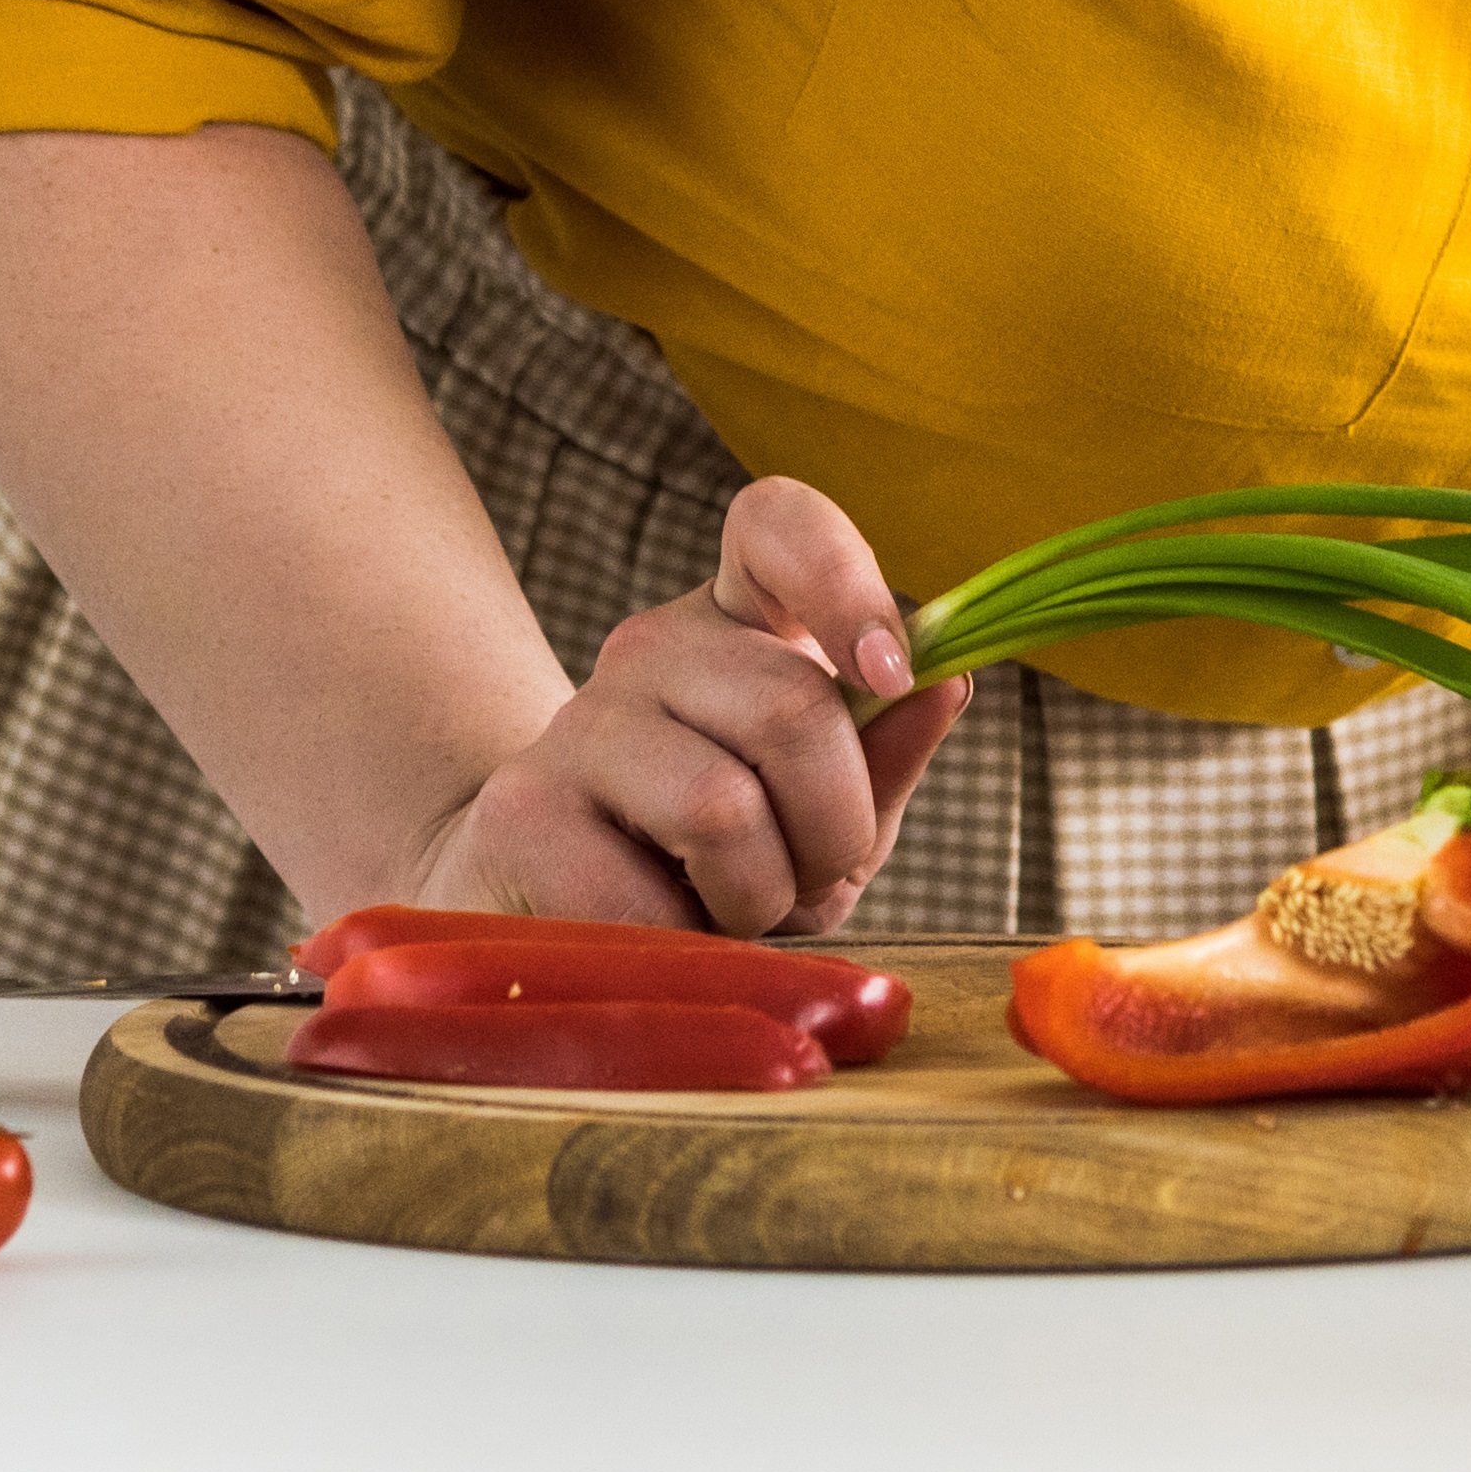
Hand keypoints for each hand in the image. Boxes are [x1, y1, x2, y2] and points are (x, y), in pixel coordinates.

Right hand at [384, 474, 972, 938]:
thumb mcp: (825, 816)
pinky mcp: (523, 807)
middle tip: (803, 880)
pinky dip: (684, 947)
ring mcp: (580, 719)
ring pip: (722, 807)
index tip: (892, 673)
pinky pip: (646, 899)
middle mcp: (654, 646)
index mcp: (739, 620)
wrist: (554, 910)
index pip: (780, 524)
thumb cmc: (720, 863)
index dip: (847, 584)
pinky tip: (659, 936)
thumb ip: (886, 758)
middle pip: (793, 708)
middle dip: (834, 832)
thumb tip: (947, 683)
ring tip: (726, 910)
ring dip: (758, 898)